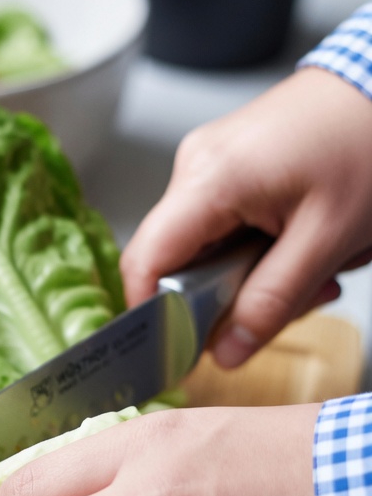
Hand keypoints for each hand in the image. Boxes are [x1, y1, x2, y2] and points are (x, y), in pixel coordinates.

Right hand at [121, 68, 371, 367]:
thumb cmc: (365, 141)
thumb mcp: (326, 239)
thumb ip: (273, 301)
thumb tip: (224, 353)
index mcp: (209, 179)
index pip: (145, 260)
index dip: (149, 315)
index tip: (175, 354)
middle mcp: (194, 165)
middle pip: (177, 260)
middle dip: (228, 297)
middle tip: (293, 304)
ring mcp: (208, 160)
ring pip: (204, 247)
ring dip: (253, 274)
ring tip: (315, 267)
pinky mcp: (226, 161)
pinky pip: (222, 223)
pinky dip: (257, 247)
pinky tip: (301, 244)